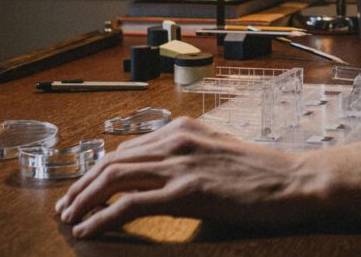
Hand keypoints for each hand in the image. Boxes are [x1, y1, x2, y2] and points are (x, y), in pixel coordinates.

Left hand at [54, 117, 311, 238]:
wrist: (294, 181)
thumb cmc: (263, 174)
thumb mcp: (221, 152)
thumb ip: (191, 156)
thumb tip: (164, 174)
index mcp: (184, 130)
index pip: (127, 148)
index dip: (97, 170)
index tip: (83, 189)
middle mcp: (178, 141)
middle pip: (112, 161)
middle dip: (82, 185)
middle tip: (65, 208)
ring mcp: (182, 165)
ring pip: (114, 178)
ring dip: (84, 201)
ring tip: (69, 220)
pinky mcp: (187, 191)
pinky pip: (130, 204)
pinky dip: (103, 217)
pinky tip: (89, 229)